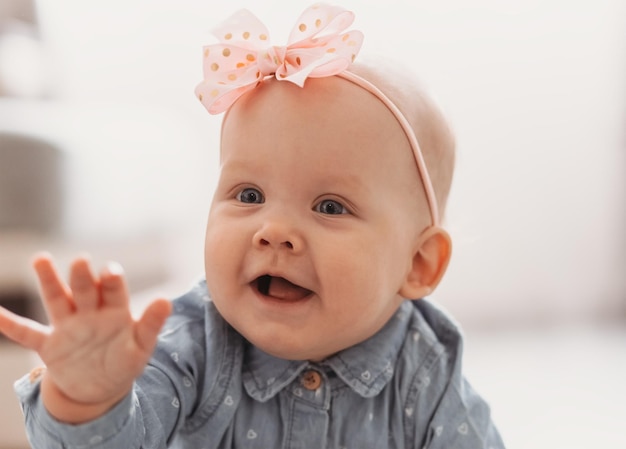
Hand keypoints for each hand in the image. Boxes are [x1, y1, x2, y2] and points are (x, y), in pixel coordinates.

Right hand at [0, 253, 171, 422]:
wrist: (99, 387)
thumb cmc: (124, 361)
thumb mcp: (141, 347)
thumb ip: (151, 325)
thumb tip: (166, 301)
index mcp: (115, 312)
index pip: (113, 291)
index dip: (111, 281)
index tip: (110, 271)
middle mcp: (90, 313)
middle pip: (84, 290)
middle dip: (82, 277)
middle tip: (80, 261)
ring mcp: (68, 327)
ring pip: (57, 300)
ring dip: (49, 282)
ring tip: (41, 259)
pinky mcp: (49, 345)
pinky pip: (27, 334)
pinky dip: (11, 325)